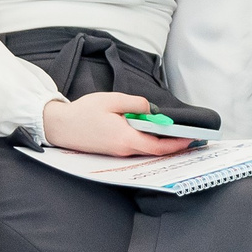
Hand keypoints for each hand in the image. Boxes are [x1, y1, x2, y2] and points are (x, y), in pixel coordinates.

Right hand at [41, 90, 192, 156]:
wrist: (60, 126)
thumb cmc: (83, 112)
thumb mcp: (112, 100)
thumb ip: (136, 104)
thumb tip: (151, 111)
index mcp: (125, 138)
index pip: (158, 146)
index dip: (177, 144)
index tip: (191, 139)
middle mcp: (123, 149)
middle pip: (154, 150)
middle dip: (173, 144)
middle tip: (189, 137)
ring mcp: (117, 152)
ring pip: (145, 149)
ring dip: (161, 143)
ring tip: (175, 133)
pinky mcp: (112, 150)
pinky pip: (135, 147)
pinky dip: (148, 141)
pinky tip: (152, 132)